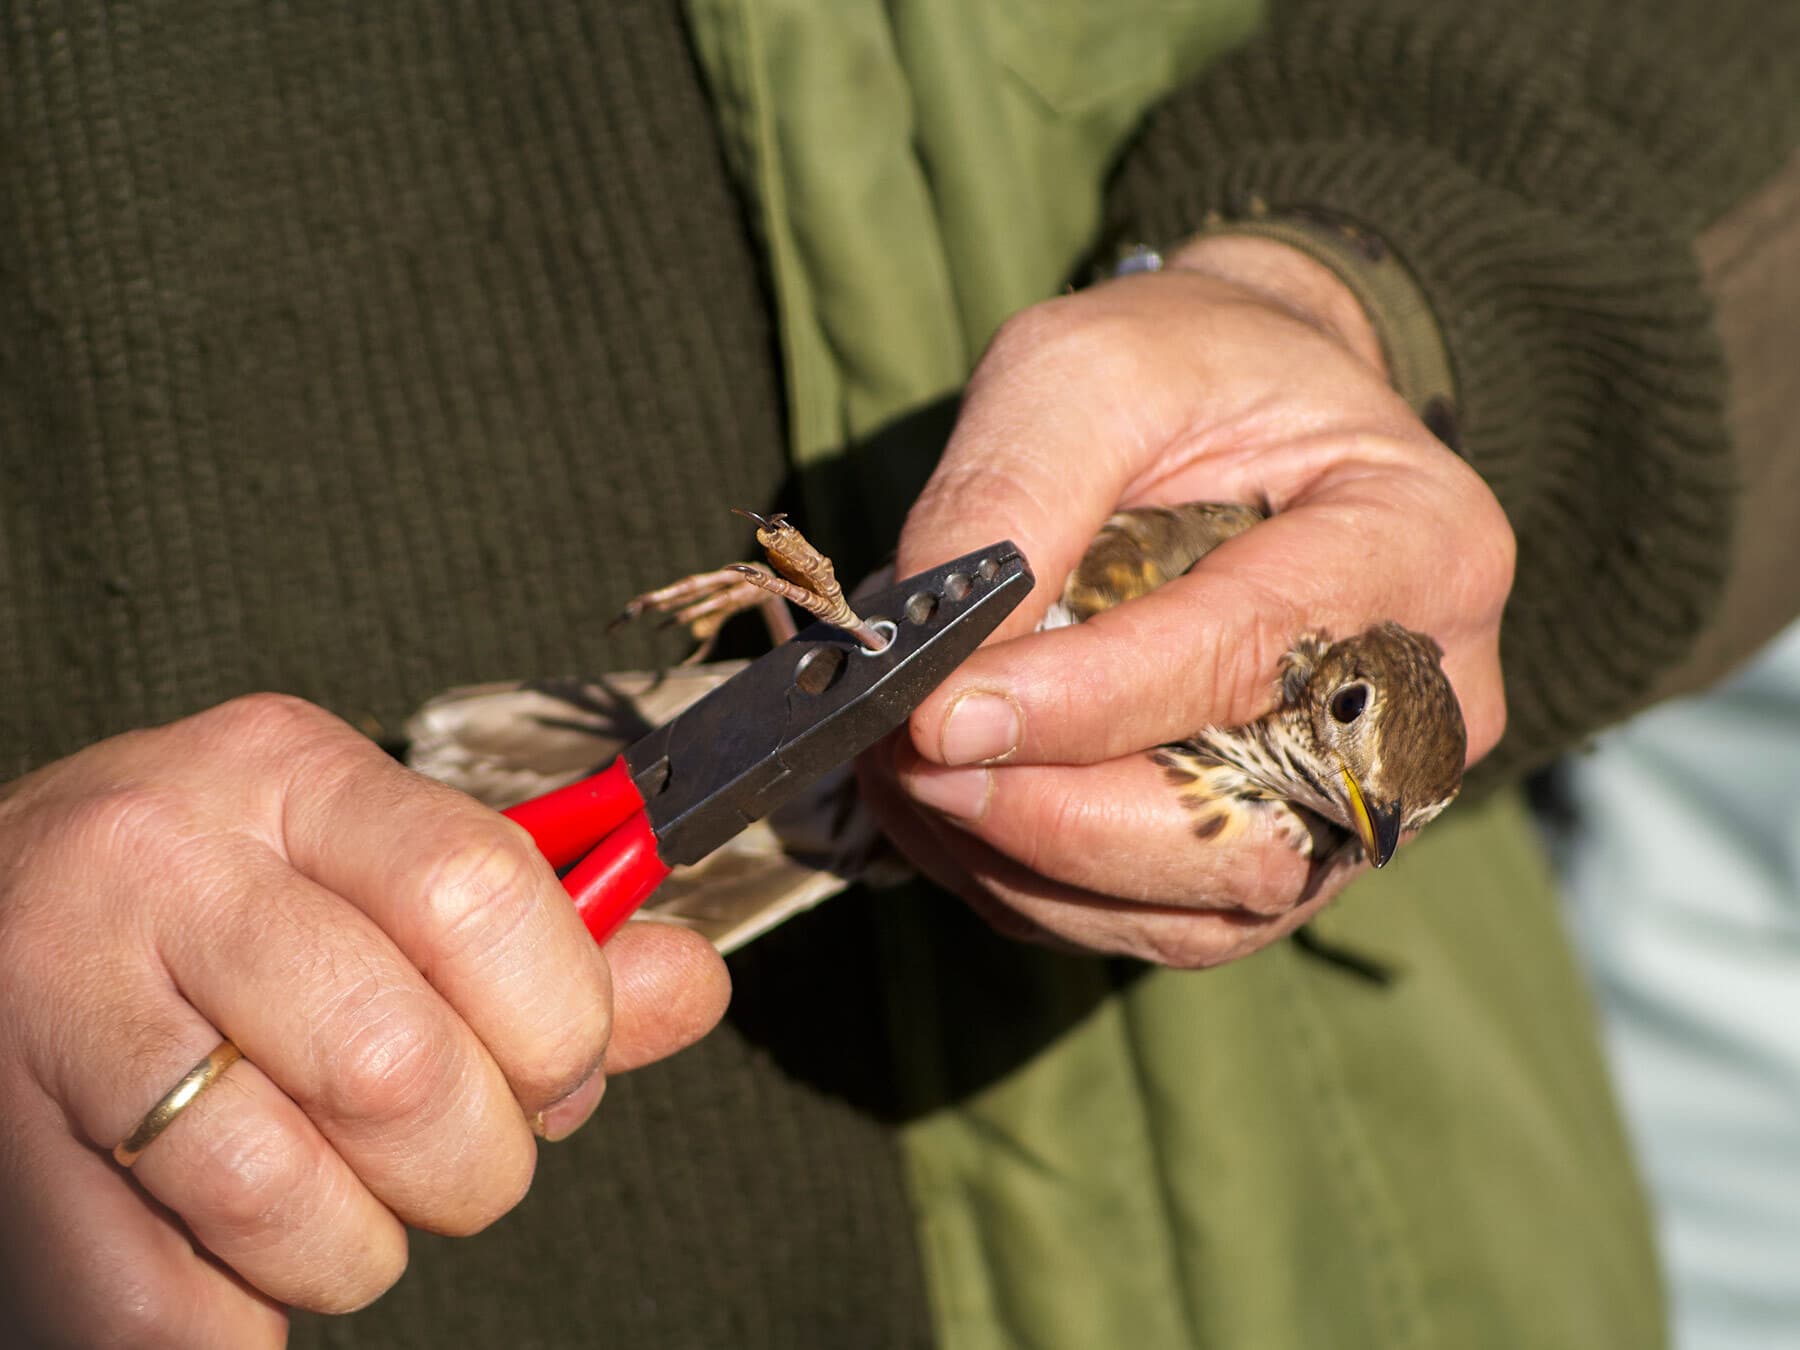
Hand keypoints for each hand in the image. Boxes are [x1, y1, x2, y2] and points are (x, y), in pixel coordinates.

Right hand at [0, 696, 729, 1347]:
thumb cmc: (217, 908)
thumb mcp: (372, 873)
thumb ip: (541, 939)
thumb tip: (690, 988)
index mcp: (288, 774)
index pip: (483, 895)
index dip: (560, 1021)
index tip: (557, 1064)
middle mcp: (164, 865)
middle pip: (401, 1067)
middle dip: (476, 1159)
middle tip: (454, 1153)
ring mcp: (57, 1001)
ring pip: (292, 1200)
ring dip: (357, 1248)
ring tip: (335, 1200)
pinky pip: (174, 1305)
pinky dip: (242, 1315)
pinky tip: (233, 1247)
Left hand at [859, 235, 1513, 967]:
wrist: (1248, 418)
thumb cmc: (1188, 374)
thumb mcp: (1093, 370)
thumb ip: (1017, 494)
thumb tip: (924, 650)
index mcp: (1422, 547)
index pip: (1251, 658)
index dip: (1086, 704)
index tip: (939, 713)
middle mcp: (1426, 705)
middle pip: (1243, 831)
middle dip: (1050, 814)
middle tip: (908, 757)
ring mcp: (1361, 801)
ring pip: (1194, 907)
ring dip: (1025, 864)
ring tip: (906, 777)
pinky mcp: (1287, 852)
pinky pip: (1160, 923)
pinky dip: (1035, 888)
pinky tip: (949, 813)